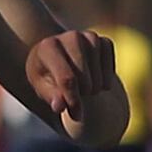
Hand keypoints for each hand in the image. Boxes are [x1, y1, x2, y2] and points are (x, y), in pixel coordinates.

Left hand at [27, 29, 125, 144]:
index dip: (73, 99)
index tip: (76, 115)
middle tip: (75, 96)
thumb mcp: (42, 86)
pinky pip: (110, 65)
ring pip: (98, 74)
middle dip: (81, 93)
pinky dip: (106, 77)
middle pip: (84, 78)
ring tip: (83, 87)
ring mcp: (88, 36)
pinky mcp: (103, 40)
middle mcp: (70, 37)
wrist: (58, 56)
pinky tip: (96, 80)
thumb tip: (60, 106)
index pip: (66, 78)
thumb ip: (51, 96)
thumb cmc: (47, 75)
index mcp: (48, 47)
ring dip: (93, 87)